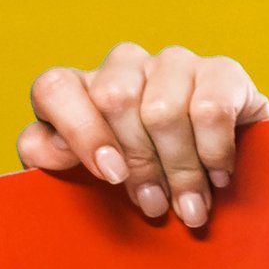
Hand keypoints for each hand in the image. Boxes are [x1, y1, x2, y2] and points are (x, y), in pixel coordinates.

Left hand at [20, 43, 268, 231]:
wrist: (214, 180)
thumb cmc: (137, 180)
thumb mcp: (86, 178)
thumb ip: (50, 159)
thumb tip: (46, 147)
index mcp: (79, 89)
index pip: (54, 88)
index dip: (79, 131)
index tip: (110, 175)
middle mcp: (123, 66)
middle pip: (114, 99)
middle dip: (138, 164)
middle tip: (155, 206)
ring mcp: (173, 63)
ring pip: (163, 110)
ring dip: (179, 170)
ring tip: (188, 205)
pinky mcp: (222, 71)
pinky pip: (211, 109)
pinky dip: (214, 153)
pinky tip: (218, 176)